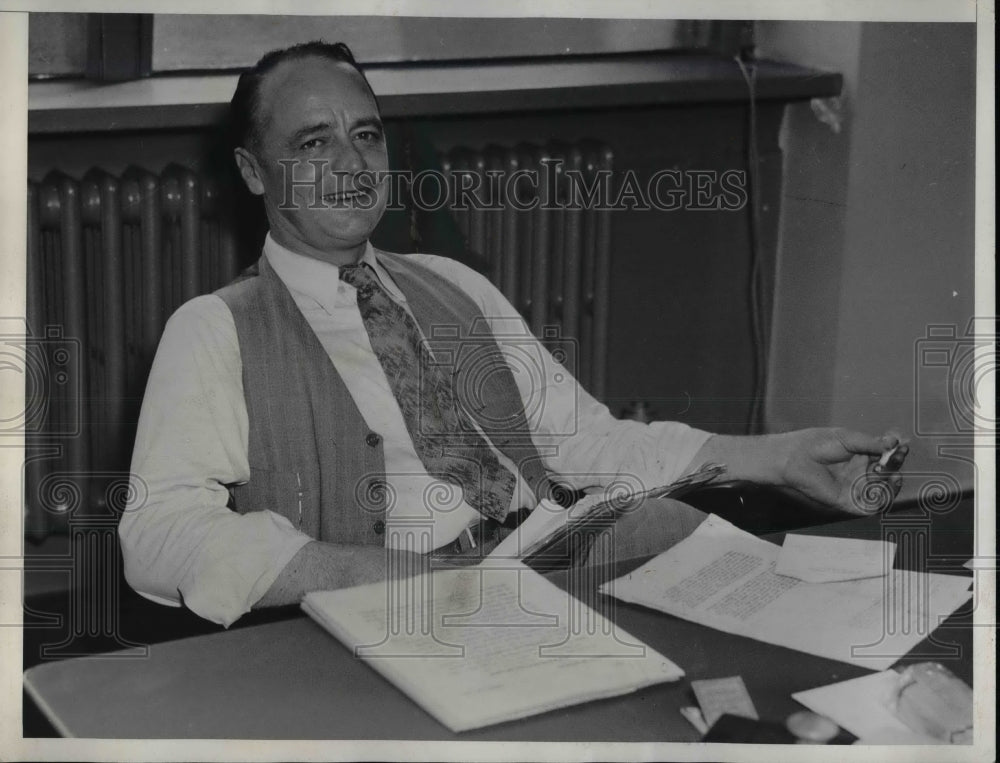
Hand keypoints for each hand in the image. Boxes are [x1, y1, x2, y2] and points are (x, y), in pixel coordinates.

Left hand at [774, 428, 906, 514]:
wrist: (795, 457)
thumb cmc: (814, 444)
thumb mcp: (847, 438)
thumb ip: (871, 442)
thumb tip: (893, 441)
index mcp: (859, 456)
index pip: (885, 457)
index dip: (895, 452)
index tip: (902, 445)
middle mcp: (859, 473)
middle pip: (887, 472)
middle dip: (895, 464)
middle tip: (898, 455)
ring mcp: (854, 487)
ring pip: (882, 491)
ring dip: (892, 483)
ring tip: (892, 472)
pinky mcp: (848, 501)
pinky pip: (870, 506)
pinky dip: (881, 499)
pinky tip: (883, 486)